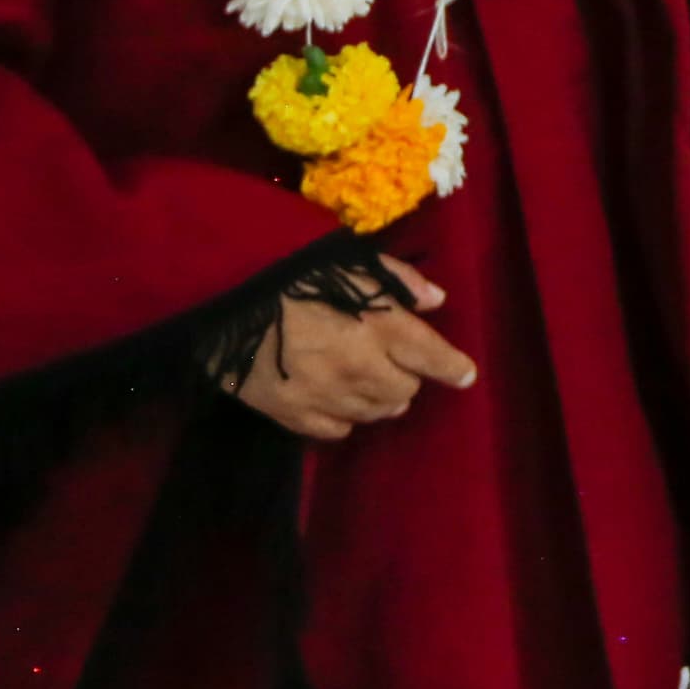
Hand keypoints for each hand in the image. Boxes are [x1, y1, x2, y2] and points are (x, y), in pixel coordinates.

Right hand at [229, 255, 476, 441]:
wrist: (224, 293)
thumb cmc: (293, 268)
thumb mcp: (352, 259)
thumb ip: (399, 280)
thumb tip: (436, 300)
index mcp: (380, 325)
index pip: (433, 358)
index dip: (454, 368)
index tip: (465, 375)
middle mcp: (361, 367)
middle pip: (405, 391)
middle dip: (406, 377)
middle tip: (394, 362)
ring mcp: (326, 396)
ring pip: (374, 413)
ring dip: (378, 398)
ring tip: (365, 379)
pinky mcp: (292, 414)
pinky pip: (336, 429)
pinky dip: (343, 416)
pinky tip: (334, 397)